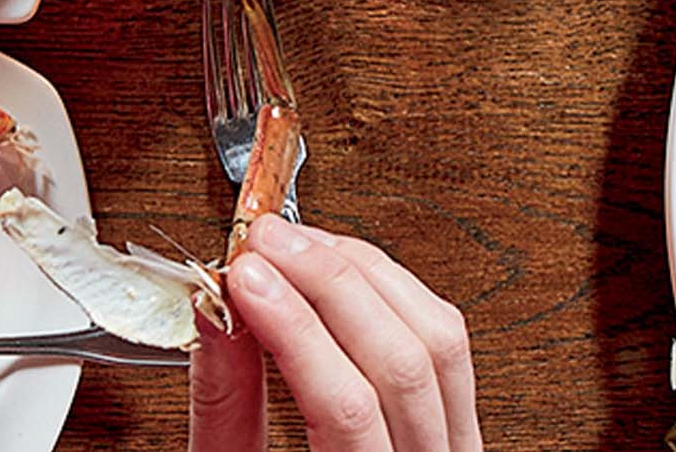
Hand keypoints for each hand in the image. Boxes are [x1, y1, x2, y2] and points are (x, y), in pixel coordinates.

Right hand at [190, 219, 477, 451]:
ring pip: (440, 339)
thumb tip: (217, 314)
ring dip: (365, 274)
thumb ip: (226, 410)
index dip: (296, 330)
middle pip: (403, 361)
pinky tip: (344, 270)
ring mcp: (455, 450)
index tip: (245, 276)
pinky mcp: (458, 425)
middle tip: (264, 243)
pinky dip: (394, 292)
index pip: (348, 408)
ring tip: (297, 244)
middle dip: (329, 283)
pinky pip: (447, 346)